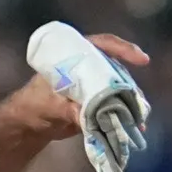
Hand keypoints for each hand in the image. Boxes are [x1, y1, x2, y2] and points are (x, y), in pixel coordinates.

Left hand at [5, 33, 149, 142]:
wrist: (29, 124)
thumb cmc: (34, 105)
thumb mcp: (49, 105)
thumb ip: (68, 110)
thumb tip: (89, 116)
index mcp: (75, 57)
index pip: (102, 46)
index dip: (123, 49)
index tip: (141, 59)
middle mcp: (89, 68)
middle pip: (117, 70)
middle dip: (130, 85)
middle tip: (138, 100)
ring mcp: (95, 86)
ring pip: (121, 89)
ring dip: (131, 102)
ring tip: (138, 118)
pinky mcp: (98, 103)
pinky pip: (117, 106)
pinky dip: (126, 115)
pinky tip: (136, 126)